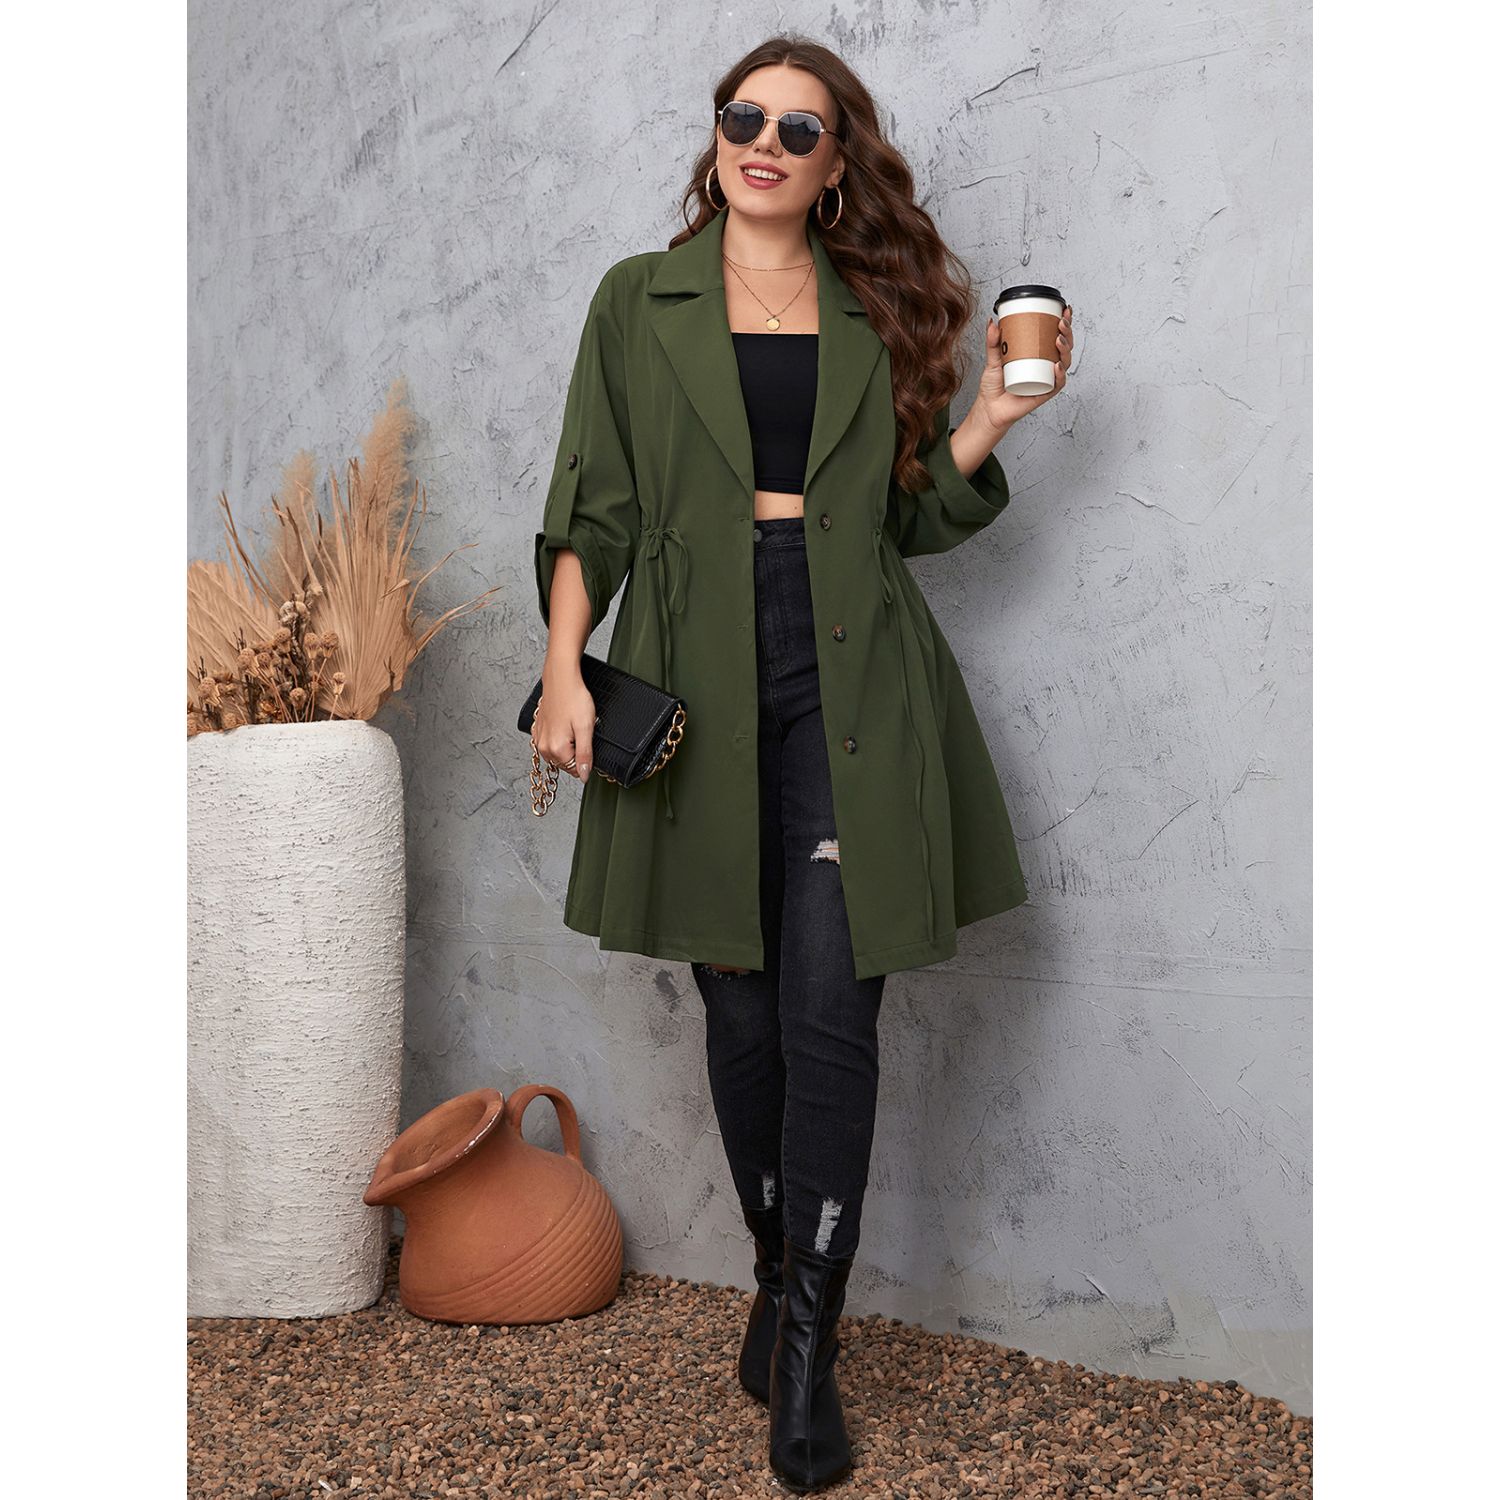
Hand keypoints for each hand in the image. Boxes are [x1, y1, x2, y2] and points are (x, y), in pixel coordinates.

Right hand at [533, 667, 596, 781]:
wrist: (561, 678)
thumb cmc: (575, 698)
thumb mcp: (586, 728)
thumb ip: (585, 755)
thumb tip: (584, 775)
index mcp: (556, 749)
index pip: (575, 769)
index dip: (586, 759)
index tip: (588, 744)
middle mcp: (544, 746)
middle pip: (565, 763)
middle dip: (576, 753)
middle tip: (582, 734)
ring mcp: (539, 737)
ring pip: (557, 754)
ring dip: (567, 746)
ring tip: (572, 727)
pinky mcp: (537, 729)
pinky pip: (549, 743)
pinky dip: (558, 738)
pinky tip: (564, 725)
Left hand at [974, 303, 1074, 434]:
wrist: (989, 408)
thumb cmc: (994, 386)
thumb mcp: (993, 359)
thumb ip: (992, 342)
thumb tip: (992, 323)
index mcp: (1038, 355)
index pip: (1056, 336)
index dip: (1064, 323)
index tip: (1064, 310)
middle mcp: (1046, 367)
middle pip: (1064, 348)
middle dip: (1067, 333)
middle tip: (1060, 323)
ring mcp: (1046, 380)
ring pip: (1064, 363)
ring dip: (1065, 350)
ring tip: (1058, 341)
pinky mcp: (1044, 394)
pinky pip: (1057, 384)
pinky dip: (1060, 375)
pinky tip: (1057, 366)